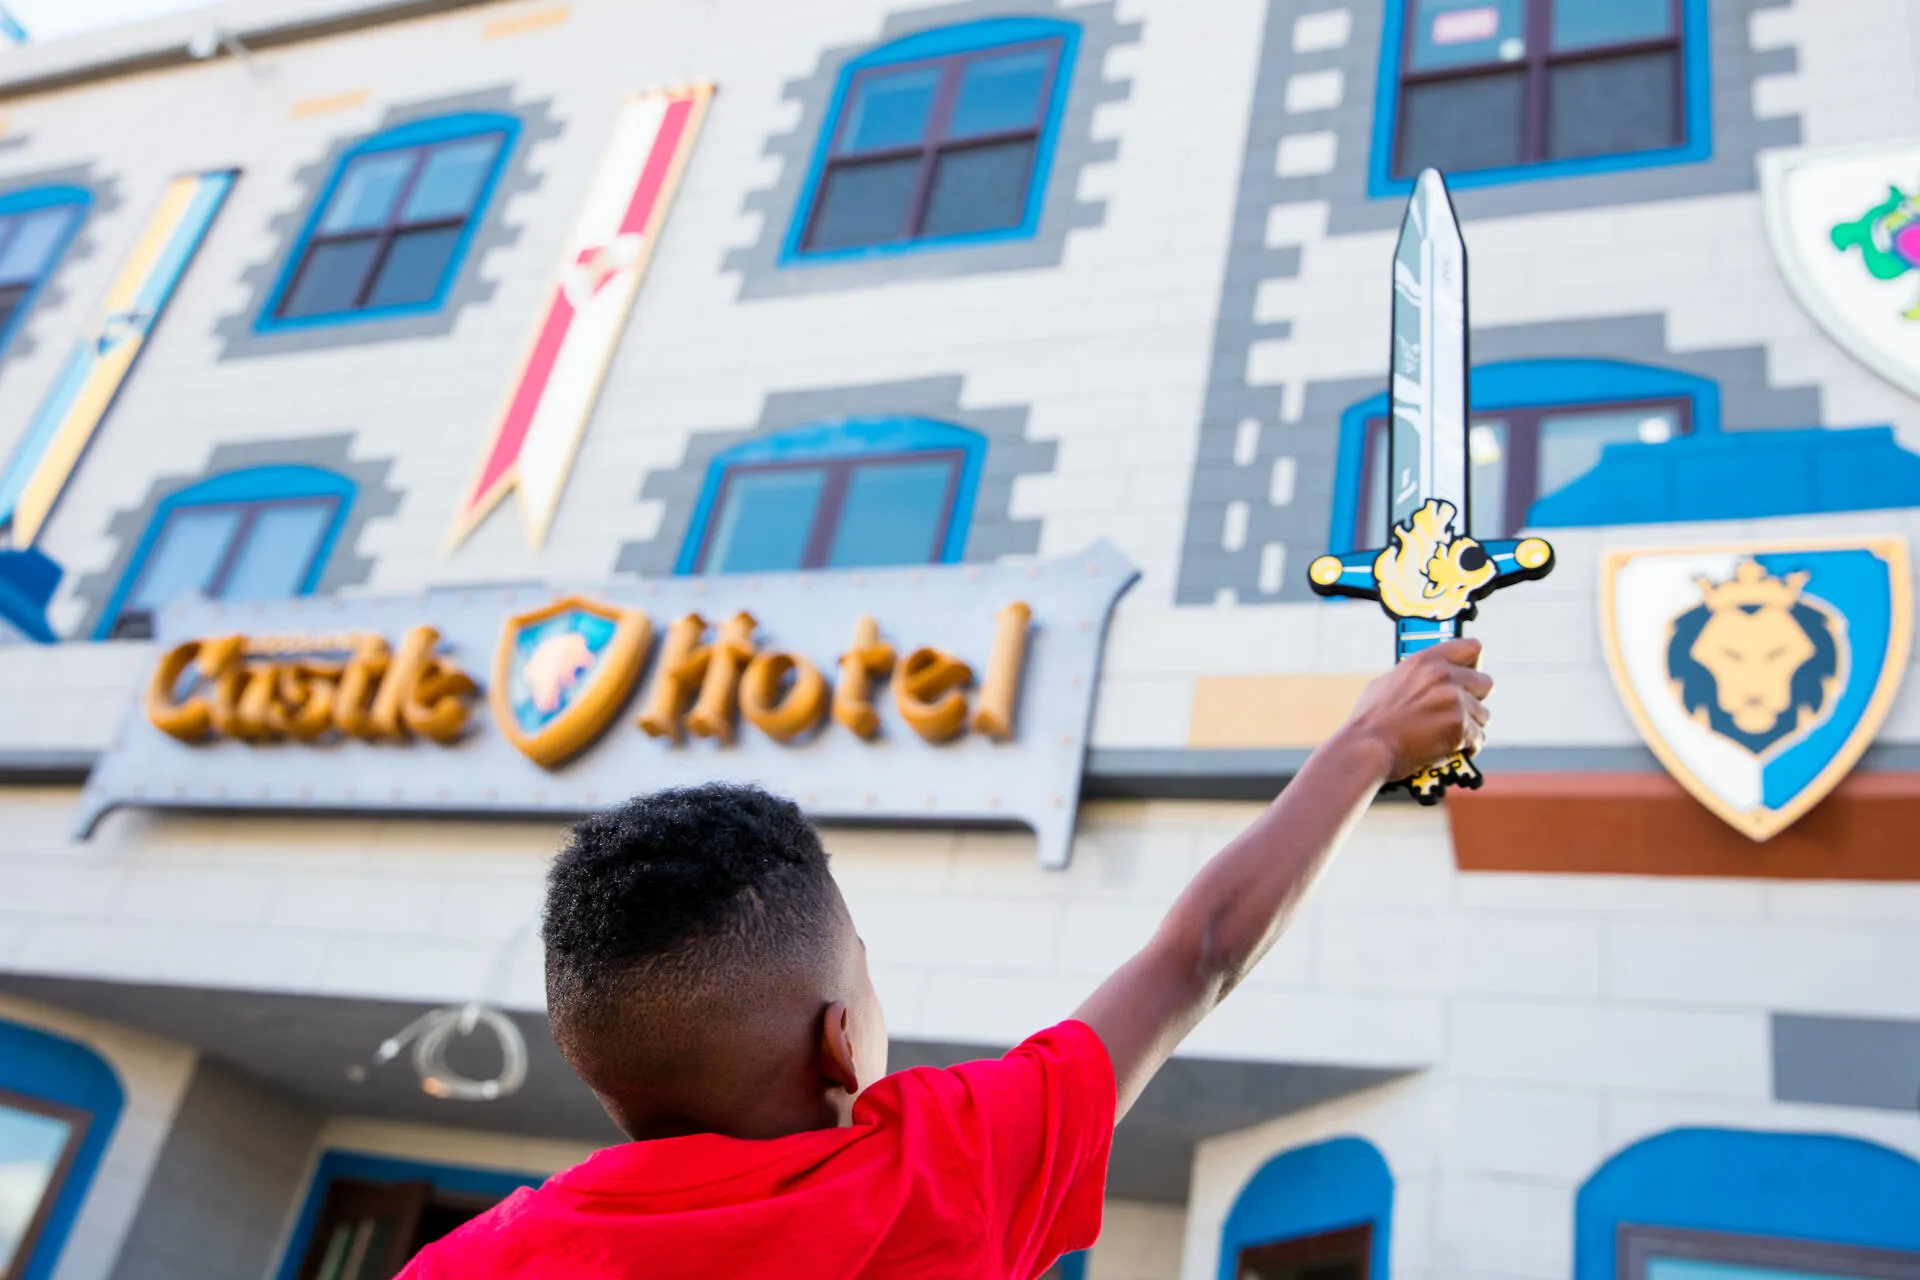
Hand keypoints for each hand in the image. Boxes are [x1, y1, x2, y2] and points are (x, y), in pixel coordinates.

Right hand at [1344, 638, 1492, 781]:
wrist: (1366, 749)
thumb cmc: (1370, 721)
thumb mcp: (1386, 683)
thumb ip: (1414, 677)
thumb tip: (1423, 679)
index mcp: (1426, 660)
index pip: (1472, 648)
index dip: (1473, 665)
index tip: (1467, 679)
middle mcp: (1443, 675)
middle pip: (1485, 683)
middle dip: (1475, 700)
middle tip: (1458, 713)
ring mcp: (1454, 701)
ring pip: (1483, 715)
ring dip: (1471, 727)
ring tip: (1449, 736)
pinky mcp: (1459, 726)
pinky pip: (1478, 738)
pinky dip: (1467, 747)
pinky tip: (1449, 749)